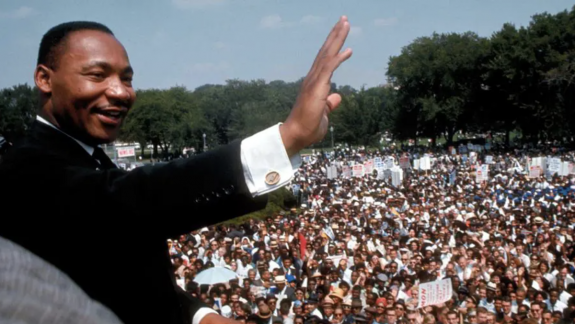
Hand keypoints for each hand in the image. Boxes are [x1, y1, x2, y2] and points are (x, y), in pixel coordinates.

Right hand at [281, 16, 352, 155]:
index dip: (333, 44)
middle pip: (326, 51)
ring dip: (337, 39)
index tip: (341, 31)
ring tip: (345, 23)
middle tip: (344, 19)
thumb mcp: (323, 113)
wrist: (296, 135)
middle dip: (335, 34)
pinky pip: (328, 69)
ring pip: (327, 55)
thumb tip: (337, 96)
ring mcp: (313, 82)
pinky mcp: (316, 88)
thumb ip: (329, 103)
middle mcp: (312, 78)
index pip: (325, 59)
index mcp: (314, 83)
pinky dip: (338, 58)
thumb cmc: (307, 127)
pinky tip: (348, 49)